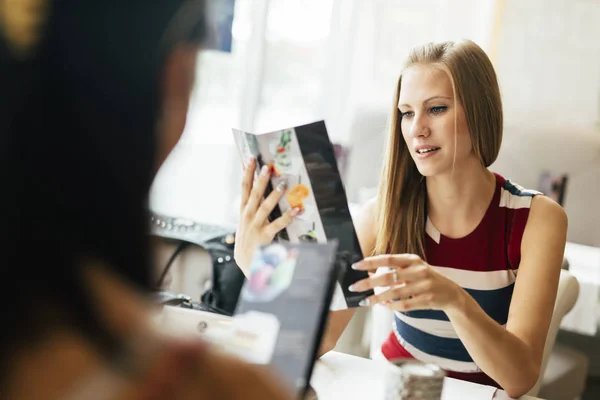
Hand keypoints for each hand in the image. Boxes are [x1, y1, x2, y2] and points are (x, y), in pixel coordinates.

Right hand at [234, 158, 298, 273]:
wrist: (246, 261)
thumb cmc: (249, 238)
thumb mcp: (246, 220)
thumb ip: (252, 206)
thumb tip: (260, 190)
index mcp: (243, 210)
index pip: (244, 187)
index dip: (247, 173)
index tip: (250, 159)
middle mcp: (247, 215)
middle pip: (253, 194)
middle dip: (260, 180)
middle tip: (266, 167)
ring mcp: (255, 225)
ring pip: (264, 207)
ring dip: (273, 196)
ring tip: (282, 185)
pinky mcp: (264, 236)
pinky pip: (277, 224)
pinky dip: (287, 217)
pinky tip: (296, 210)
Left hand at [348, 254, 464, 312]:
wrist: (451, 294)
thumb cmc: (426, 279)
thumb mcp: (414, 268)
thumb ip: (395, 269)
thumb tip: (369, 274)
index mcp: (413, 259)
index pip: (387, 259)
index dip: (370, 262)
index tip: (355, 266)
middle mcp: (419, 271)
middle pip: (388, 277)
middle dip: (368, 283)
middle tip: (353, 286)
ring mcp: (423, 286)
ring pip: (394, 293)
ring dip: (376, 298)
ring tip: (364, 301)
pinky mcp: (427, 300)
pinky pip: (404, 305)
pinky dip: (391, 306)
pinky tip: (383, 306)